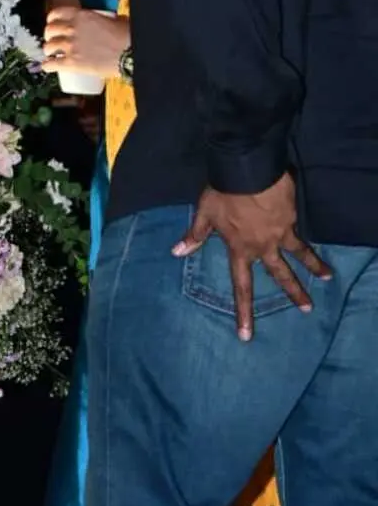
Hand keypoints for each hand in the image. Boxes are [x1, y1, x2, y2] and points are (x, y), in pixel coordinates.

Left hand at [42, 6, 128, 79]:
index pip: (56, 14)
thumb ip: (105, 19)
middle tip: (52, 40)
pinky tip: (47, 67)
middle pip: (49, 30)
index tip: (52, 24)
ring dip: (48, 51)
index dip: (52, 20)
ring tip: (51, 54)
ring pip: (48, 47)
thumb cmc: (126, 37)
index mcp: (82, 16)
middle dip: (49, 36)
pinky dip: (47, 66)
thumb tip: (110, 21)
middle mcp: (73, 29)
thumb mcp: (112, 20)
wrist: (129, 53)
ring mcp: (70, 46)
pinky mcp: (72, 62)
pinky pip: (51, 64)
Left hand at [172, 174, 329, 341]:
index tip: (246, 335)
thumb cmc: (223, 193)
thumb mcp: (205, 213)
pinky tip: (309, 234)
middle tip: (307, 309)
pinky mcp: (292, 218)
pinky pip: (298, 229)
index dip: (244, 312)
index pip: (242, 286)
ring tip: (327, 277)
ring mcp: (280, 233)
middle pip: (280, 275)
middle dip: (295, 293)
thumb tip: (177, 252)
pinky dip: (303, 233)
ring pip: (300, 255)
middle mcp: (263, 247)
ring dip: (314, 266)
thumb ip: (195, 235)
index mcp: (240, 250)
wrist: (248, 170)